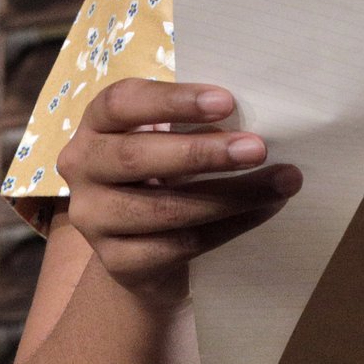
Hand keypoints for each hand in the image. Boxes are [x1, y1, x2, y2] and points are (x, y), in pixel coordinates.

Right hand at [57, 79, 300, 307]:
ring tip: (282, 182)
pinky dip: (230, 227)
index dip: (171, 101)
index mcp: (96, 124)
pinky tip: (264, 211)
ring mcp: (94, 219)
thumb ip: (196, 122)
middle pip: (136, 158)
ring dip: (231, 195)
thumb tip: (261, 115)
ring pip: (164, 209)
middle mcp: (82, 168)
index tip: (226, 102)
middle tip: (258, 148)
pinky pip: (180, 246)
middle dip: (202, 153)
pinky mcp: (118, 262)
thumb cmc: (164, 170)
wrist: (142, 247)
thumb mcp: (168, 138)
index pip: (121, 103)